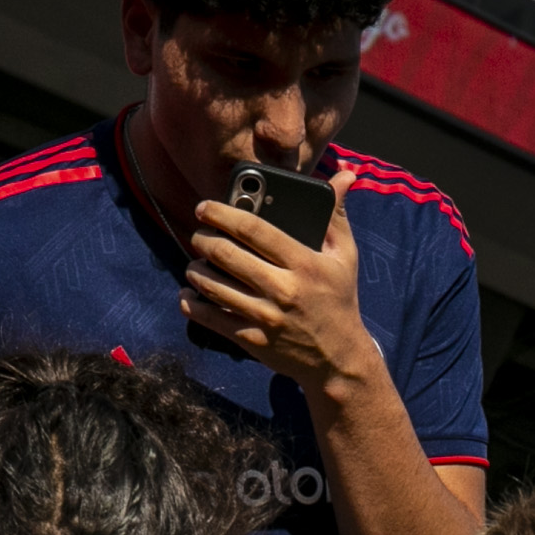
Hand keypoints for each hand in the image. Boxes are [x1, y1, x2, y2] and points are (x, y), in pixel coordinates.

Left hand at [188, 186, 376, 392]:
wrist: (338, 359)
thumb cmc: (339, 300)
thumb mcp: (345, 257)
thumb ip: (336, 214)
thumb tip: (344, 175)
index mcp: (304, 264)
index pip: (254, 229)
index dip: (222, 213)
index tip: (204, 207)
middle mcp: (283, 290)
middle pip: (226, 255)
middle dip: (203, 240)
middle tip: (199, 235)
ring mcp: (265, 317)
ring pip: (213, 285)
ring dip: (196, 270)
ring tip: (196, 263)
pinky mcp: (252, 340)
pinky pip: (210, 318)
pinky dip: (192, 304)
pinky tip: (189, 294)